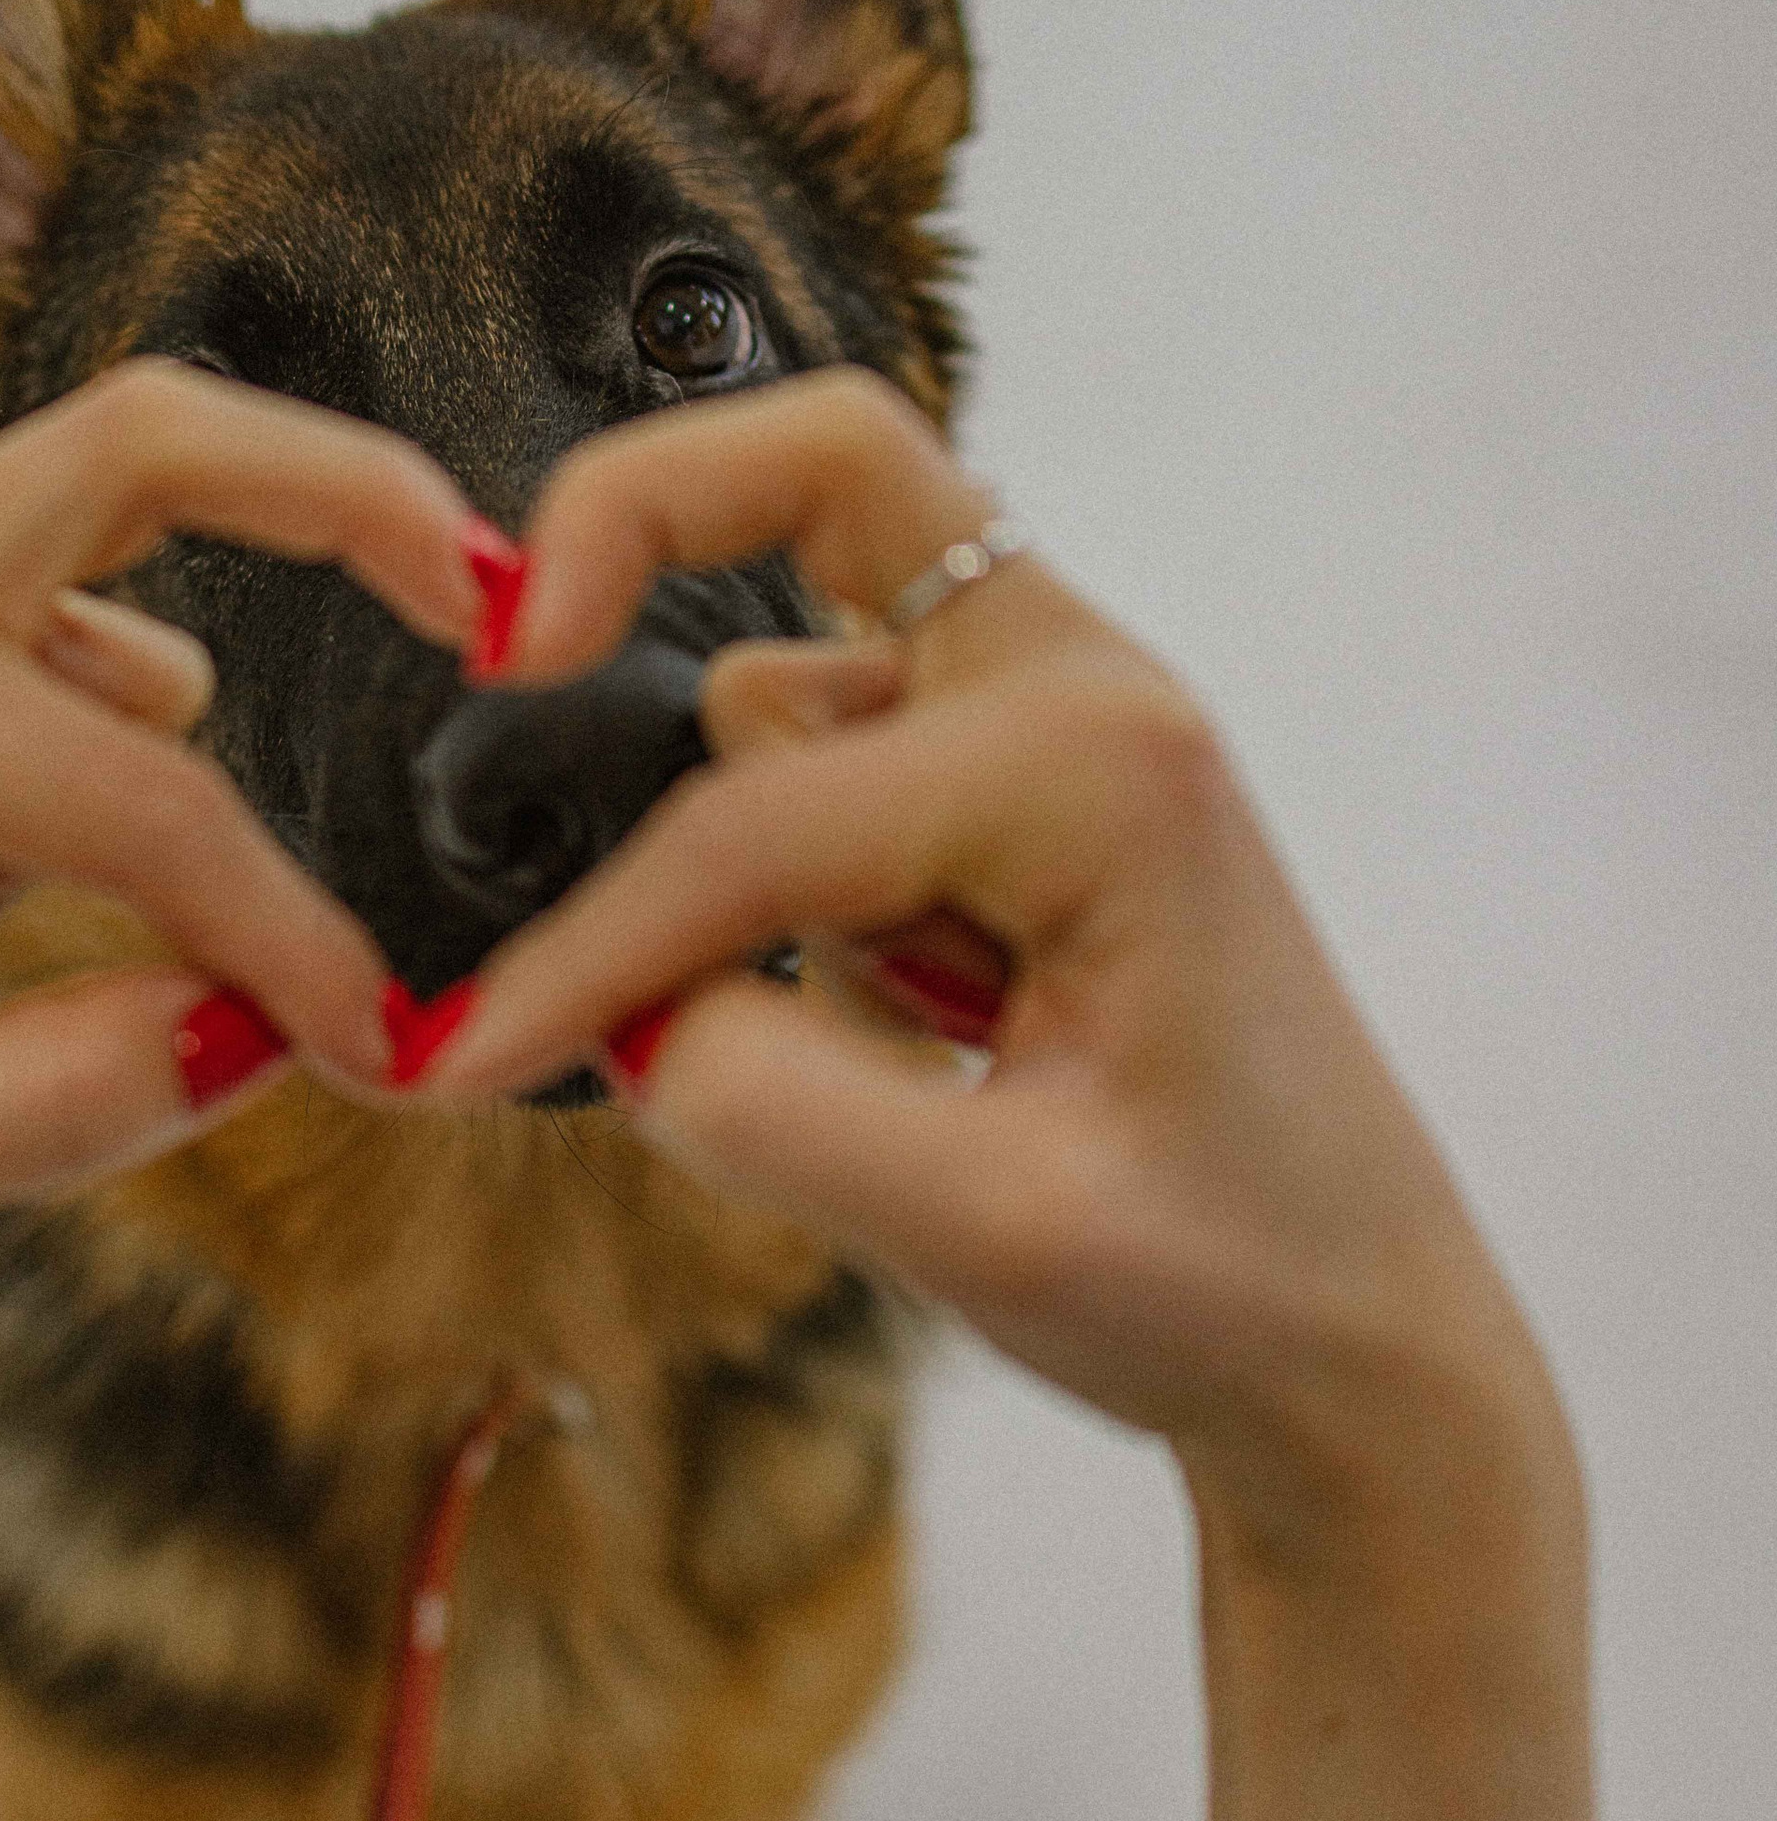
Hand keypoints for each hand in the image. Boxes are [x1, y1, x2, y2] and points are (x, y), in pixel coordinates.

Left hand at [0, 362, 487, 1346]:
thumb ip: (50, 1106)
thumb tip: (255, 1032)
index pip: (146, 798)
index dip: (290, 934)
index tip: (379, 1047)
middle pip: (158, 443)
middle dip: (353, 495)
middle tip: (509, 590)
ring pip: (130, 519)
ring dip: (240, 635)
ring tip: (244, 869)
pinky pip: (79, 623)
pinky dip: (139, 725)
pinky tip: (68, 889)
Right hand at [432, 371, 1560, 1540]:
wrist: (1361, 1347)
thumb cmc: (1227, 1279)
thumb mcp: (989, 1232)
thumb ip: (762, 1103)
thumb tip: (614, 1009)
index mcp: (1097, 766)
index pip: (751, 826)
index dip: (589, 949)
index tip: (459, 1063)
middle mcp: (1084, 690)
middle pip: (820, 474)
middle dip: (636, 516)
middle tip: (503, 633)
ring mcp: (1056, 721)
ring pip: (791, 682)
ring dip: (755, 837)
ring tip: (899, 1058)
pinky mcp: (1018, 787)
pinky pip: (826, 762)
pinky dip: (793, 873)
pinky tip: (916, 1040)